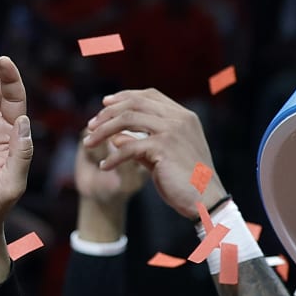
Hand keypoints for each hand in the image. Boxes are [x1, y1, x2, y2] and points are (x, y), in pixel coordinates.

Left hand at [82, 89, 226, 219]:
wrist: (206, 200)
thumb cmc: (186, 181)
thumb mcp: (164, 156)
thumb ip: (141, 143)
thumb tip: (115, 137)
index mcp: (183, 116)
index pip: (149, 95)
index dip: (124, 97)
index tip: (104, 104)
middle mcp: (179, 118)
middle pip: (135, 104)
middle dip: (108, 113)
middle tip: (90, 125)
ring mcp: (172, 131)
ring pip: (127, 120)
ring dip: (103, 131)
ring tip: (88, 143)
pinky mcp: (164, 147)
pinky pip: (129, 147)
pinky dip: (113, 157)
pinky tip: (104, 166)